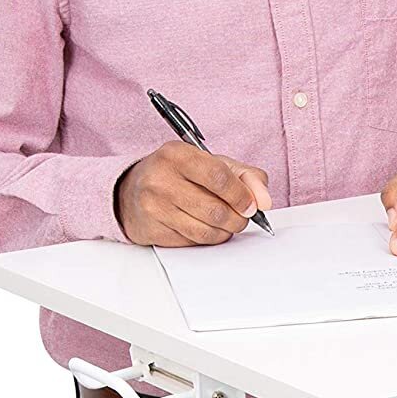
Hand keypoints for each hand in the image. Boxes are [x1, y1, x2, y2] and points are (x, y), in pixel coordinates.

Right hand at [116, 141, 272, 246]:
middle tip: (241, 217)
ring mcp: (153, 207)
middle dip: (237, 219)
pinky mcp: (151, 230)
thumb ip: (246, 176)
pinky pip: (192, 242)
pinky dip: (207, 238)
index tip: (251, 205)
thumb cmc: (178, 174)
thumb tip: (264, 200)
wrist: (131, 191)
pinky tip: (204, 227)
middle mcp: (160, 179)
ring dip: (225, 231)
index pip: (218, 177)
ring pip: (205, 231)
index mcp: (177, 155)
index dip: (241, 196)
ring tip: (226, 222)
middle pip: (215, 210)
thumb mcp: (213, 163)